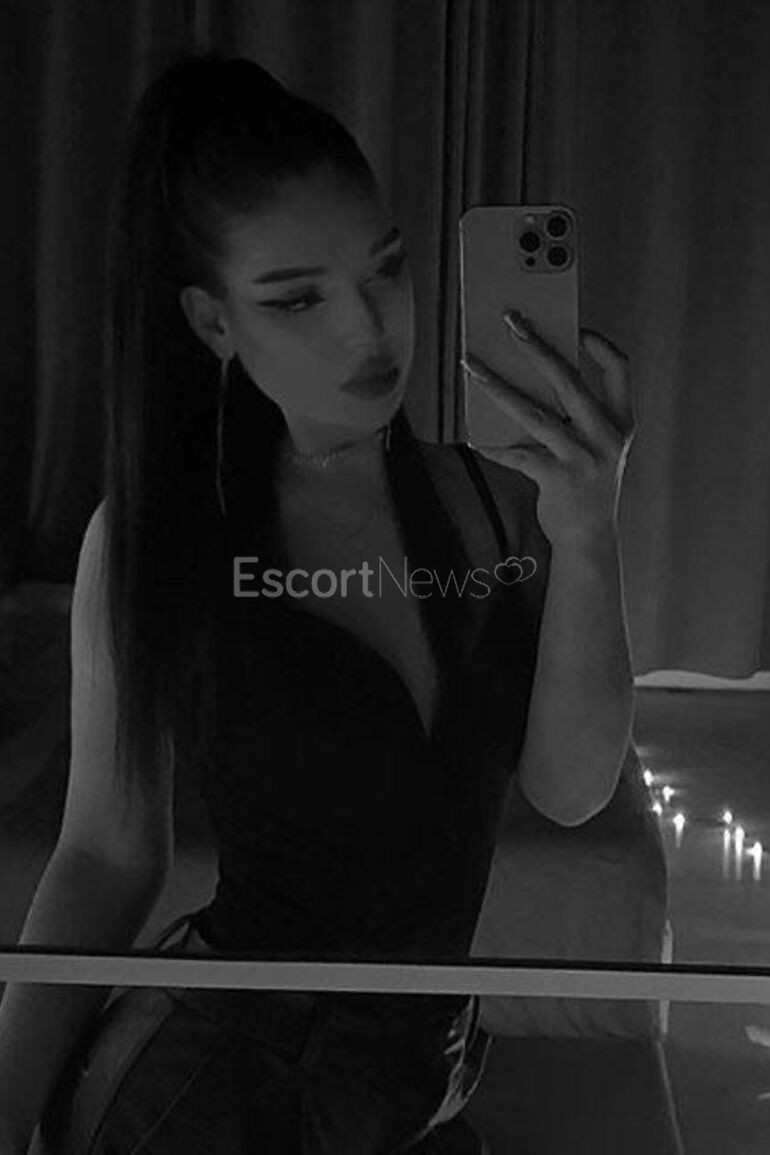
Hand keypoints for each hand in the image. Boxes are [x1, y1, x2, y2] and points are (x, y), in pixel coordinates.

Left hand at [462, 310, 634, 548]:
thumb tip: (527, 381)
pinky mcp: (557, 479)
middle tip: (511, 321)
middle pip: (569, 380)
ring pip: (533, 413)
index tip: (578, 329)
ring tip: (473, 365)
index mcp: (621, 424)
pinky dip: (494, 444)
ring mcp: (582, 458)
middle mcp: (606, 437)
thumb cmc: (588, 487)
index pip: (620, 371)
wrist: (590, 540)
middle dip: (536, 346)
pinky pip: (516, 453)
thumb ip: (576, 418)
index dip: (600, 346)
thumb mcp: (598, 448)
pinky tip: (476, 435)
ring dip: (498, 386)